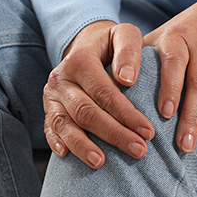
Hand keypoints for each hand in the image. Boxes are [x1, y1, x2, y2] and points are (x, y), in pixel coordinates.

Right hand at [43, 21, 155, 168]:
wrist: (86, 44)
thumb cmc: (111, 44)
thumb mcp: (124, 34)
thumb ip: (129, 49)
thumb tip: (127, 79)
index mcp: (80, 59)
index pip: (104, 92)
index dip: (127, 114)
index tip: (148, 132)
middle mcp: (61, 77)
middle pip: (86, 111)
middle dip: (113, 134)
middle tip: (139, 150)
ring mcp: (51, 95)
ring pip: (64, 123)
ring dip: (83, 145)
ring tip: (101, 162)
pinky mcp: (48, 108)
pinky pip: (49, 128)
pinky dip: (57, 142)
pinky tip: (67, 156)